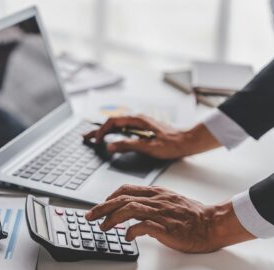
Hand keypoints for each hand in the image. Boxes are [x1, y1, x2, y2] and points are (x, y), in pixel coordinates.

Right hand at [83, 115, 220, 159]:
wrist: (188, 141)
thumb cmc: (173, 144)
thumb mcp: (149, 147)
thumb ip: (128, 145)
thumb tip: (111, 146)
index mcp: (138, 120)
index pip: (113, 122)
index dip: (102, 131)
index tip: (96, 140)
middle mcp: (138, 120)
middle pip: (112, 123)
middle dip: (98, 130)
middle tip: (85, 137)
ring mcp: (140, 124)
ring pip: (117, 126)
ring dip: (105, 131)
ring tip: (93, 137)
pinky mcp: (143, 130)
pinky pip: (124, 129)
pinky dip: (114, 133)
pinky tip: (110, 138)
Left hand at [85, 185, 254, 252]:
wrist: (211, 223)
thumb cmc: (191, 214)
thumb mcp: (168, 200)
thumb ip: (150, 203)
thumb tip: (132, 211)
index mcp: (156, 192)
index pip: (127, 189)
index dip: (110, 196)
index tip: (101, 204)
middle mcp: (156, 199)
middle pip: (122, 198)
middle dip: (102, 207)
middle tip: (90, 215)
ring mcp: (161, 212)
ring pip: (130, 209)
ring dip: (112, 218)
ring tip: (103, 227)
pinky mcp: (166, 227)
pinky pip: (144, 226)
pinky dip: (131, 230)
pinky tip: (127, 236)